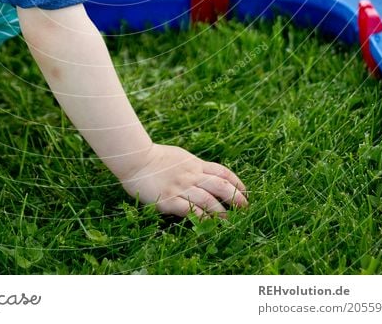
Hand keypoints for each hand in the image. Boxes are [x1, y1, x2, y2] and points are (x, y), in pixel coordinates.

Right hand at [118, 142, 248, 218]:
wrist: (136, 160)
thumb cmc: (156, 158)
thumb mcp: (181, 157)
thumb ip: (194, 166)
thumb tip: (209, 174)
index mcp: (195, 164)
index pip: (222, 172)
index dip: (237, 182)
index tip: (245, 192)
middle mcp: (191, 175)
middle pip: (220, 185)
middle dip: (236, 197)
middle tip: (245, 208)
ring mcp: (181, 187)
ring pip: (208, 200)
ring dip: (222, 212)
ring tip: (231, 221)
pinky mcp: (169, 199)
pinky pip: (190, 210)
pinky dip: (202, 218)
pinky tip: (209, 224)